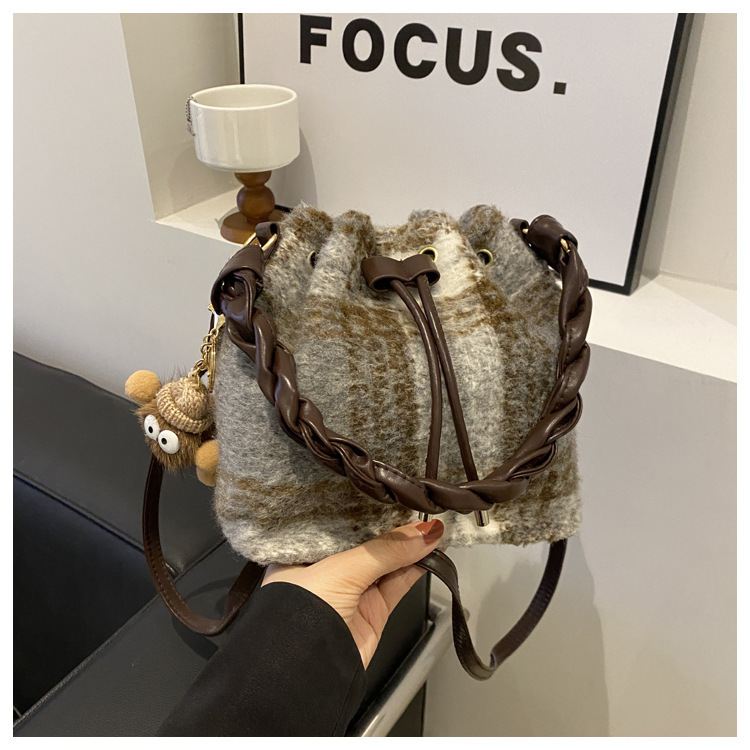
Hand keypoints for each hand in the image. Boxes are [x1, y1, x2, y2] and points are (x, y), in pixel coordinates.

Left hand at [262, 519, 444, 667]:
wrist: (308, 677)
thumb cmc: (300, 615)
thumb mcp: (341, 570)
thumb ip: (385, 550)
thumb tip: (424, 532)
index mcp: (301, 555)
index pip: (337, 524)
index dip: (363, 510)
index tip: (389, 493)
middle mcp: (324, 572)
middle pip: (365, 542)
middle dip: (391, 527)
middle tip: (417, 505)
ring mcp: (349, 593)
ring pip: (385, 562)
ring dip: (409, 548)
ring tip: (432, 527)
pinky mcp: (372, 612)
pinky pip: (397, 583)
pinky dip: (415, 568)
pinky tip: (430, 551)